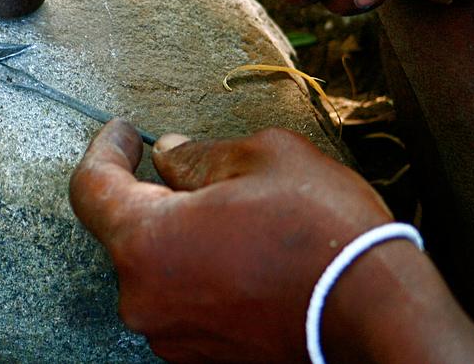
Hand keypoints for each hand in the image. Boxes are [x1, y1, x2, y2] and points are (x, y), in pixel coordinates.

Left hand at [69, 120, 473, 362]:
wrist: (383, 321)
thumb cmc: (324, 234)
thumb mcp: (263, 159)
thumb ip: (198, 156)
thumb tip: (167, 156)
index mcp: (145, 242)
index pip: (91, 187)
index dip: (105, 150)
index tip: (123, 132)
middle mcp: (143, 298)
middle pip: (124, 229)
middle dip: (152, 192)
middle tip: (194, 167)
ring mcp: (171, 335)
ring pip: (155, 265)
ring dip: (179, 234)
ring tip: (235, 216)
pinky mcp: (201, 357)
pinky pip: (181, 297)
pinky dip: (196, 270)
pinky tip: (242, 254)